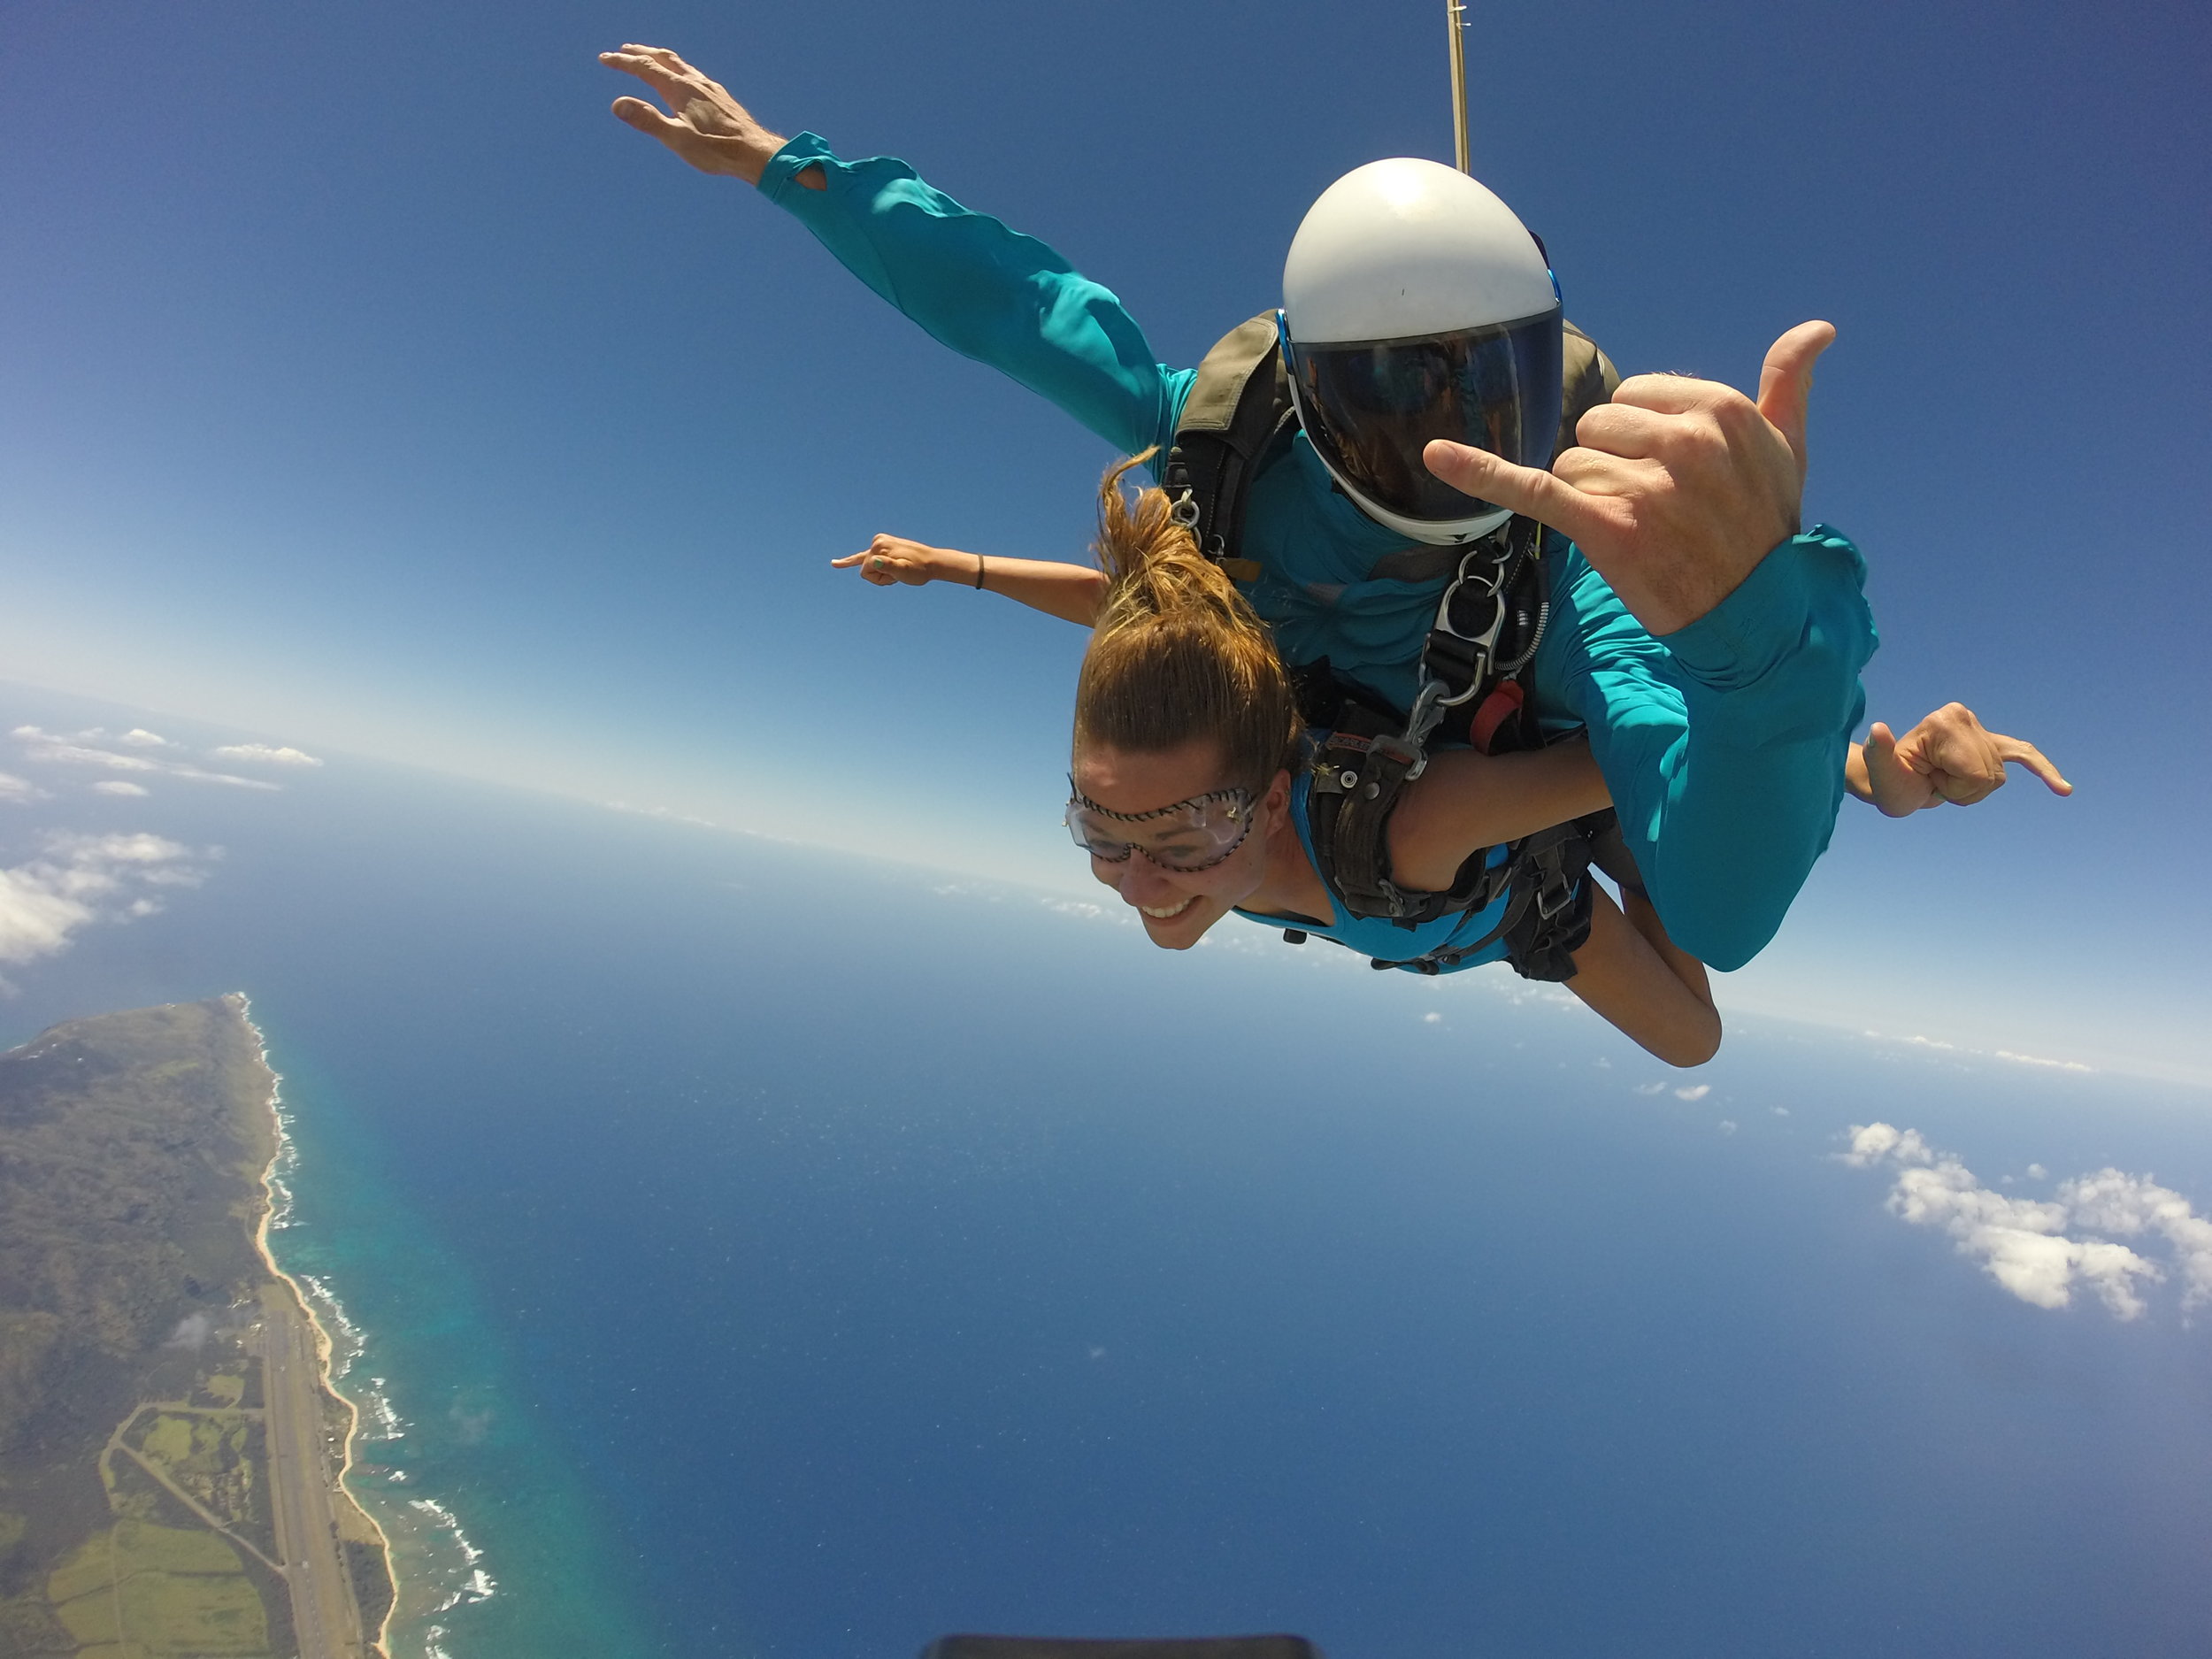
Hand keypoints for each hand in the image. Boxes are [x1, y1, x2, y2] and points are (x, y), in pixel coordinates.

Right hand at [600, 44, 807, 184]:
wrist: (755, 152)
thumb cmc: (716, 149)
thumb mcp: (677, 139)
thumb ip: (648, 120)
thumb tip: (618, 104)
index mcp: (679, 89)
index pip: (645, 67)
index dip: (622, 62)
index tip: (605, 58)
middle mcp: (695, 82)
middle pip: (663, 58)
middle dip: (641, 53)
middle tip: (624, 50)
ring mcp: (710, 88)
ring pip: (681, 64)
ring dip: (661, 58)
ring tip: (652, 59)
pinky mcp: (720, 97)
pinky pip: (695, 75)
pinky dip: (679, 70)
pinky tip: (685, 82)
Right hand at [831, 534, 962, 587]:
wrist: (933, 562)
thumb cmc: (919, 570)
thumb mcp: (904, 571)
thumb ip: (889, 566)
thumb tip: (875, 561)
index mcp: (879, 547)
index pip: (865, 572)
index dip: (878, 579)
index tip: (894, 577)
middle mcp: (877, 541)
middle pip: (865, 568)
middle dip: (880, 576)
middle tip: (898, 574)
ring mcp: (880, 541)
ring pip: (869, 565)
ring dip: (882, 572)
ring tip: (899, 569)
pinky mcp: (883, 544)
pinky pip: (865, 555)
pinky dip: (851, 561)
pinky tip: (834, 564)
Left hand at [1423, 321, 1833, 636]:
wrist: (1757, 619)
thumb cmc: (1767, 533)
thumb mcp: (1790, 453)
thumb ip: (1787, 386)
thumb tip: (1817, 328)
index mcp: (1720, 410)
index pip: (1634, 396)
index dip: (1643, 438)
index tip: (1678, 476)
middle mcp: (1683, 441)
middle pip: (1596, 428)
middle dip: (1614, 467)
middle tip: (1661, 511)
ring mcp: (1644, 486)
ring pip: (1572, 465)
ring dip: (1594, 501)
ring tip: (1642, 535)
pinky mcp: (1606, 528)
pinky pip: (1532, 488)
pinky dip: (1480, 471)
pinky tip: (1436, 456)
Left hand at [1857, 703, 2072, 815]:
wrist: (1892, 780)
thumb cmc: (1888, 781)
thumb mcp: (1881, 773)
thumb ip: (1879, 753)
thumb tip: (1878, 731)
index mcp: (1945, 720)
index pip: (1977, 772)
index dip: (1956, 788)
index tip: (1929, 781)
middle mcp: (1963, 716)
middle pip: (1991, 774)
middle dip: (1964, 790)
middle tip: (1935, 782)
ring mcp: (1977, 729)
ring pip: (2000, 777)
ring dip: (1972, 790)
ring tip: (1944, 781)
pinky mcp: (1989, 742)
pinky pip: (2024, 755)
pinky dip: (2044, 770)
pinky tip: (2064, 790)